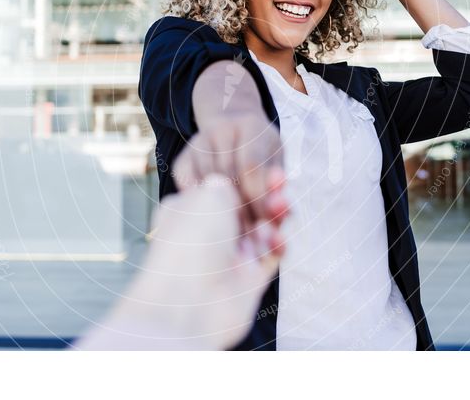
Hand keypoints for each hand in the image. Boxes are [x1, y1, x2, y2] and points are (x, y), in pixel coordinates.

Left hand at [73, 174, 289, 349]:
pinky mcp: (248, 281)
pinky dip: (277, 244)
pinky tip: (277, 238)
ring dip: (274, 216)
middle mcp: (207, 234)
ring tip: (281, 206)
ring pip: (262, 230)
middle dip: (265, 194)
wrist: (188, 302)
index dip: (245, 176)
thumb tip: (236, 187)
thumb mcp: (209, 193)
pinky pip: (270, 256)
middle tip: (279, 181)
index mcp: (189, 209)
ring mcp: (228, 258)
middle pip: (246, 208)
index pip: (222, 188)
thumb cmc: (191, 242)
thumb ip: (229, 183)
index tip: (263, 167)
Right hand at [172, 111, 284, 236]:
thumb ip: (278, 186)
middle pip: (227, 176)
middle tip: (251, 235)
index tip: (265, 223)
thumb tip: (285, 214)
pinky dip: (199, 204)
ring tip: (237, 232)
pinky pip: (187, 185)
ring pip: (207, 183)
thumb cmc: (261, 152)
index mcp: (251, 126)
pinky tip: (214, 220)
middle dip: (241, 210)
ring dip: (223, 212)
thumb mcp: (276, 161)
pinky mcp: (182, 158)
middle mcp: (221, 129)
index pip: (250, 166)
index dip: (258, 198)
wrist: (232, 127)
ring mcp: (198, 143)